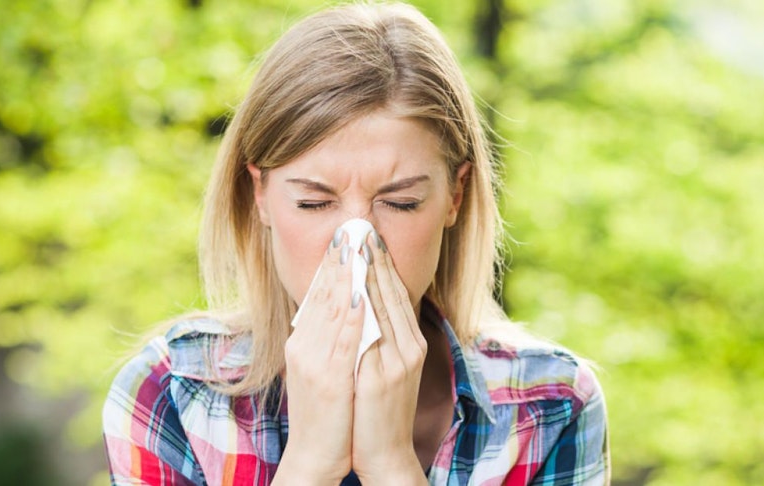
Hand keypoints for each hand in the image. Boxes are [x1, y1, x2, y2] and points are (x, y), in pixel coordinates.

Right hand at [272, 234, 363, 484]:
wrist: (316, 455)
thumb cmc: (326, 413)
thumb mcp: (322, 369)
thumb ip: (329, 339)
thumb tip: (342, 309)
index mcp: (303, 343)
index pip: (318, 294)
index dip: (331, 264)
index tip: (343, 236)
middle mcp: (304, 347)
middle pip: (322, 294)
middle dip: (338, 260)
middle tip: (350, 227)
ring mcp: (315, 362)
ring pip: (332, 309)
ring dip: (345, 276)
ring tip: (355, 247)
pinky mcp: (329, 378)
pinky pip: (343, 339)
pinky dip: (350, 313)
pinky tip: (358, 291)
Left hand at [351, 231, 427, 483]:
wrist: (384, 452)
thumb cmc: (377, 411)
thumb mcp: (384, 368)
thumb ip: (379, 337)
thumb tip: (363, 304)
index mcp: (410, 343)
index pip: (396, 294)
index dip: (382, 263)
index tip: (367, 236)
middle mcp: (409, 347)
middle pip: (392, 293)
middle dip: (375, 259)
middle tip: (361, 227)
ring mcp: (399, 361)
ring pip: (384, 307)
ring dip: (369, 274)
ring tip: (355, 246)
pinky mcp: (385, 376)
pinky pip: (373, 334)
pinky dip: (364, 308)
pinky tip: (353, 289)